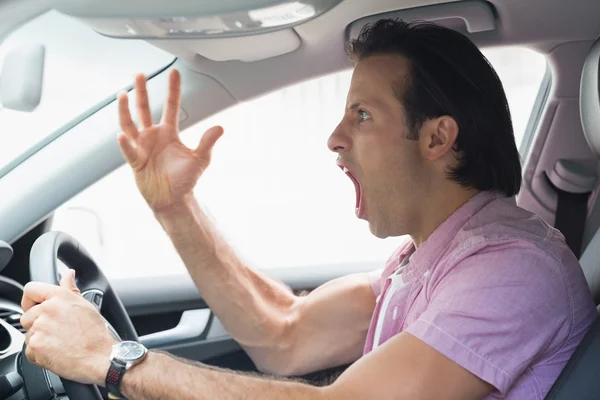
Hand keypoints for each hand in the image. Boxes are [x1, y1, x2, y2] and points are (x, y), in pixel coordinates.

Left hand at [20, 270, 115, 385]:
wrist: (100, 357)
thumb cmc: (96, 334)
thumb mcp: (85, 305)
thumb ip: (70, 288)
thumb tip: (68, 274)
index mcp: (60, 296)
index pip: (31, 289)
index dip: (31, 300)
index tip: (35, 307)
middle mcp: (47, 309)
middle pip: (27, 316)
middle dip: (38, 325)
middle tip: (57, 332)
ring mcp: (40, 328)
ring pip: (29, 334)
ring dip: (40, 340)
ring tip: (60, 343)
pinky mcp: (35, 346)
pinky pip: (29, 351)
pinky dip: (40, 355)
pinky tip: (56, 353)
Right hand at [117, 70, 223, 211]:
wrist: (173, 199)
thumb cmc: (185, 180)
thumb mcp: (200, 159)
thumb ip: (207, 142)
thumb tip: (220, 128)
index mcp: (169, 133)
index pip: (171, 106)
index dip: (172, 90)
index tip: (174, 72)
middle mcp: (153, 136)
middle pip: (145, 109)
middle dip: (142, 91)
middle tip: (140, 74)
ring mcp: (142, 147)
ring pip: (130, 125)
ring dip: (125, 110)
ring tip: (123, 95)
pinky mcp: (136, 162)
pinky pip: (129, 151)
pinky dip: (125, 144)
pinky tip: (121, 135)